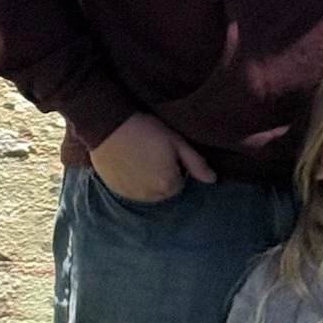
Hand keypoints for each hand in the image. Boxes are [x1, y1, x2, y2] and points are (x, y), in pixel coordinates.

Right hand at [90, 112, 215, 201]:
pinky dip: (131, 181)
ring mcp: (131, 195)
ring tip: (140, 157)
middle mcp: (150, 197)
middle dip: (162, 176)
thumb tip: (214, 180)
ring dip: (147, 181)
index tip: (167, 153)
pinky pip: (130, 190)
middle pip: (163, 191)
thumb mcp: (177, 142)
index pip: (180, 184)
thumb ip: (197, 164)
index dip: (175, 167)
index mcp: (168, 185)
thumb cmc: (146, 130)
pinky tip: (128, 162)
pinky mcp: (115, 189)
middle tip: (153, 153)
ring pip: (147, 192)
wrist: (109, 125)